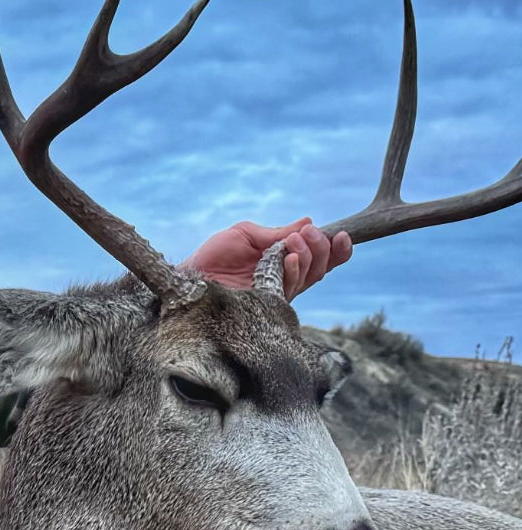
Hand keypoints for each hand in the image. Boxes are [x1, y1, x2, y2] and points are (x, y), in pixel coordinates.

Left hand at [183, 218, 352, 299]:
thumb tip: (307, 221)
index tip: (340, 234)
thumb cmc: (213, 258)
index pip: (318, 259)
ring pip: (309, 279)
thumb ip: (275, 233)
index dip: (334, 249)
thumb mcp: (245, 236)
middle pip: (320, 269)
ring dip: (308, 257)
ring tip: (294, 242)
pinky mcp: (267, 308)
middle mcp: (284, 282)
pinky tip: (289, 258)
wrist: (188, 281)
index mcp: (283, 264)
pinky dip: (293, 272)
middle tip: (307, 234)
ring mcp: (276, 296)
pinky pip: (290, 291)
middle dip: (321, 248)